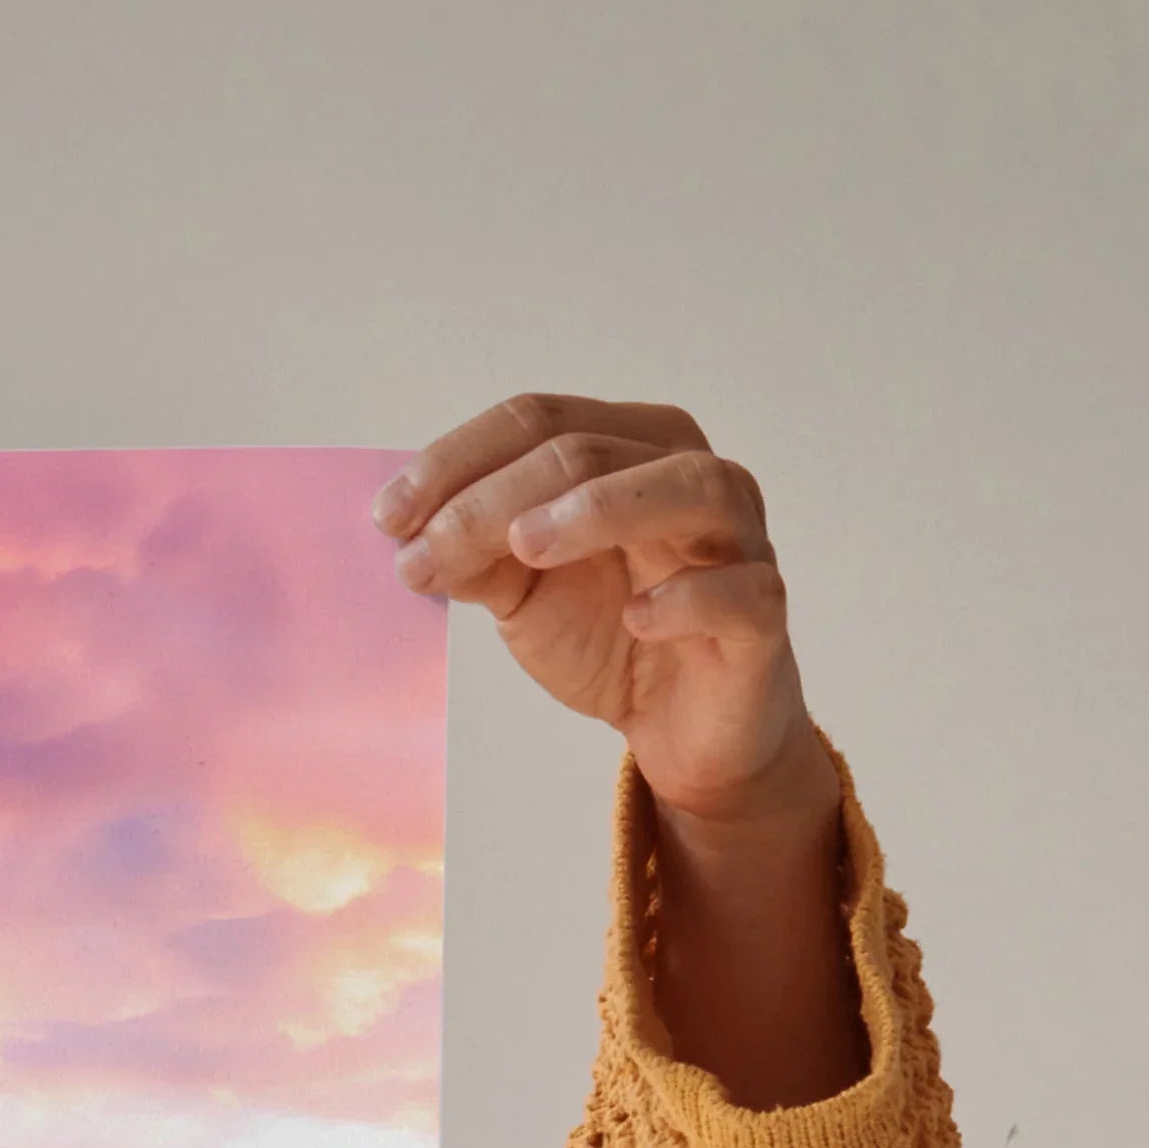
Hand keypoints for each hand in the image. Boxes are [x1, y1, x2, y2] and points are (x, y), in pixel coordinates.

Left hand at [381, 393, 862, 1102]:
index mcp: (630, 450)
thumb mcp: (525, 592)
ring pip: (687, 488)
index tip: (386, 518)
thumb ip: (477, 554)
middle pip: (592, 450)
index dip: (457, 460)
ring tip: (525, 546)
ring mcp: (738, 540)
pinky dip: (687, 597)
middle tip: (424, 552)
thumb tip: (409, 535)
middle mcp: (690, 475)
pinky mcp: (761, 615)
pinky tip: (637, 616)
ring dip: (600, 509)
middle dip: (494, 498)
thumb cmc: (611, 635)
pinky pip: (740, 591)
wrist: (682, 727)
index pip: (540, 420)